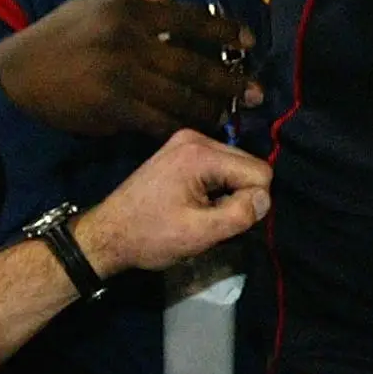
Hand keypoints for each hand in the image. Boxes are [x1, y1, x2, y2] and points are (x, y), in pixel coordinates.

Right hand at [0, 0, 261, 139]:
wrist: (20, 75)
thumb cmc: (62, 35)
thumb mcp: (99, 4)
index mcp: (130, 12)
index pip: (190, 19)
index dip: (224, 31)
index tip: (250, 42)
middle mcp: (130, 42)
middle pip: (193, 63)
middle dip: (228, 80)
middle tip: (255, 92)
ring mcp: (124, 78)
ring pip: (180, 96)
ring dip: (211, 108)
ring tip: (232, 114)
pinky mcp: (115, 110)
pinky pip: (158, 121)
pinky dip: (182, 126)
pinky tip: (199, 130)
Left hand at [76, 131, 272, 275]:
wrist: (107, 234)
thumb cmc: (149, 236)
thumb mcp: (198, 234)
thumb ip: (238, 215)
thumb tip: (265, 200)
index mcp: (200, 153)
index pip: (259, 171)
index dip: (251, 202)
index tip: (225, 222)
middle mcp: (196, 137)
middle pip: (249, 163)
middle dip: (241, 194)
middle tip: (213, 219)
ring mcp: (187, 141)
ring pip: (236, 164)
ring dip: (229, 191)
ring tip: (203, 212)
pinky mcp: (181, 150)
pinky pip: (219, 165)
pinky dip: (217, 186)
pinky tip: (197, 202)